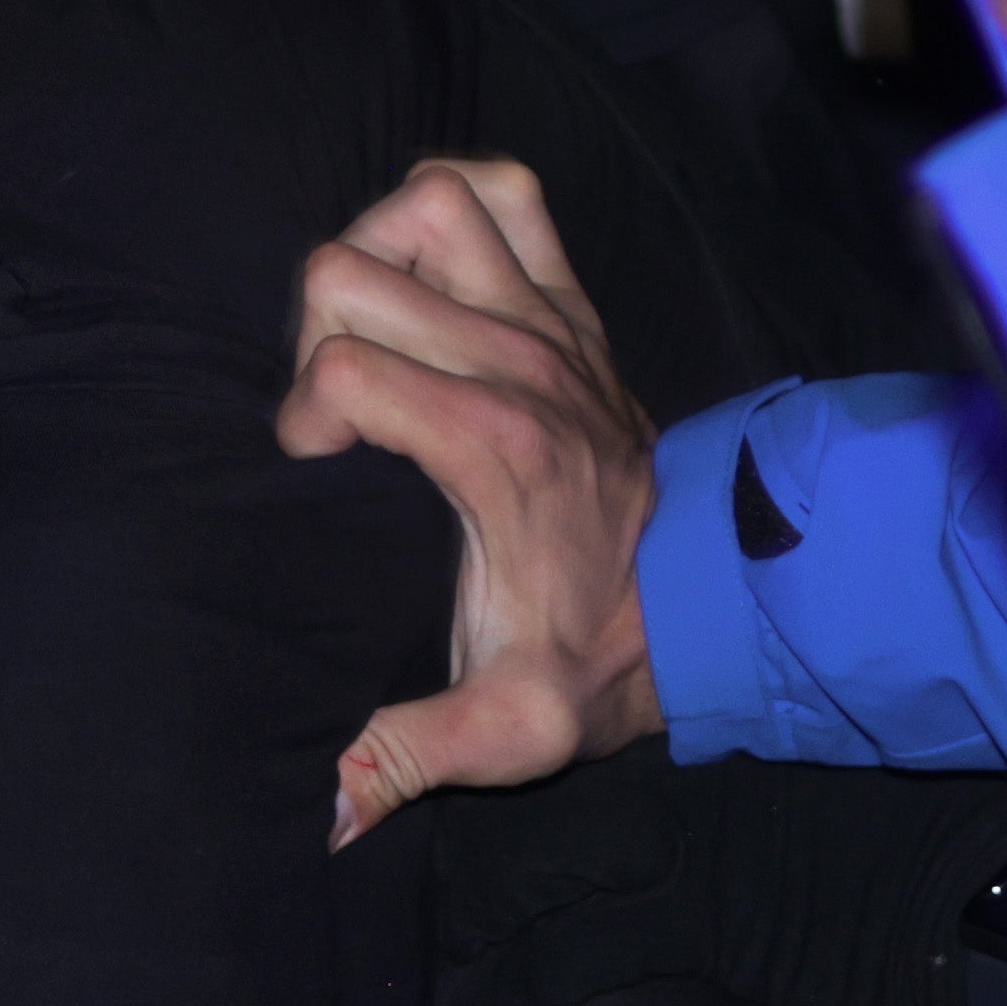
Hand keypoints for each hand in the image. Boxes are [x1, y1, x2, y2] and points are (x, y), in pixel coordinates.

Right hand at [277, 154, 667, 840]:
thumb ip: (415, 754)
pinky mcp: (570, 302)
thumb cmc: (594, 659)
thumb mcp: (511, 726)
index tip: (316, 473)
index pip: (343, 368)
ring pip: (425, 204)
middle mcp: (519, 363)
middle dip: (313, 332)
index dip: (301, 416)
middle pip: (353, 270)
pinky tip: (426, 274)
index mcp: (493, 447)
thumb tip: (329, 810)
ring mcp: (549, 319)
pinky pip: (504, 194)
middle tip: (333, 408)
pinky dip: (452, 207)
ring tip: (369, 330)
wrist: (705, 605)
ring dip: (375, 251)